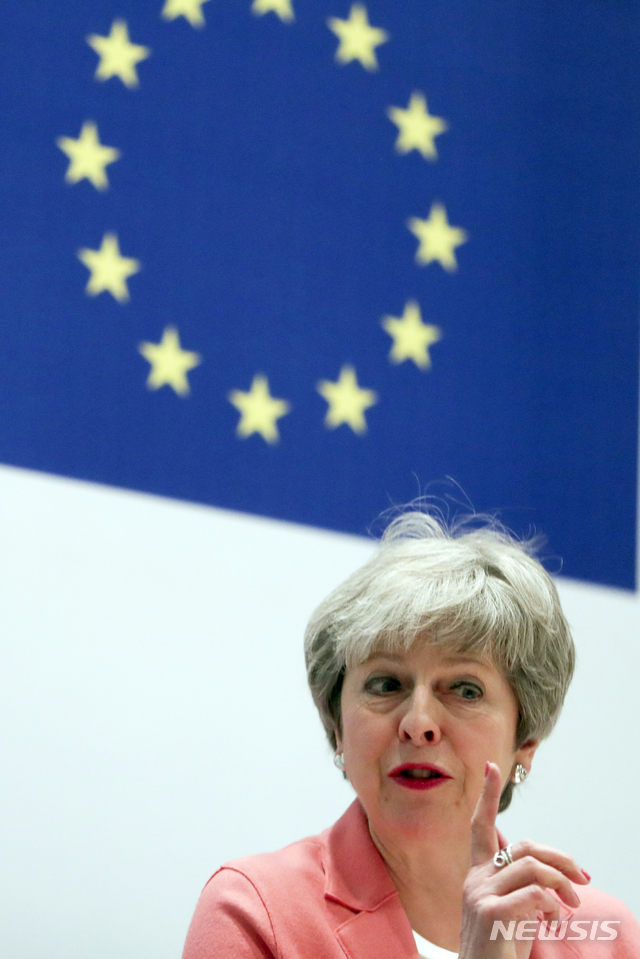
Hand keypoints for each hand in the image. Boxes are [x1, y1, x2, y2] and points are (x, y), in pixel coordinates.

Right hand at [459, 763, 588, 958]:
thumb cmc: (501, 952)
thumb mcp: (514, 913)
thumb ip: (524, 887)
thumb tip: (555, 872)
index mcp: (479, 876)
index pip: (480, 828)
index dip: (486, 797)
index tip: (491, 766)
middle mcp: (475, 880)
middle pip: (525, 847)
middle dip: (560, 859)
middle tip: (584, 879)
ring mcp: (479, 895)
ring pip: (532, 867)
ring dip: (561, 885)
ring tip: (570, 907)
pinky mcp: (489, 914)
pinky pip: (533, 895)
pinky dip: (552, 906)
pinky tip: (552, 922)